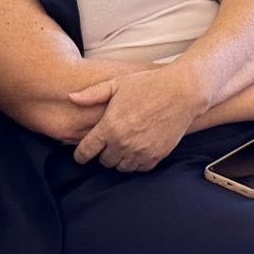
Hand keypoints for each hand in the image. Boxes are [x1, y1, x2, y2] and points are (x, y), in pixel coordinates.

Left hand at [68, 65, 206, 170]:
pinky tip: (137, 149)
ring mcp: (140, 151)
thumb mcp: (117, 84)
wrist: (182, 92)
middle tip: (108, 143)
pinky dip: (136, 162)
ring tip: (123, 146)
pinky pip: (139, 168)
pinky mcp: (156, 156)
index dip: (80, 155)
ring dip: (119, 159)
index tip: (81, 155)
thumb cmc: (148, 84)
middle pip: (104, 161)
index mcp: (109, 126)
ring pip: (121, 168)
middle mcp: (123, 143)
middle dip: (103, 154)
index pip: (86, 151)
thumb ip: (92, 94)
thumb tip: (70, 97)